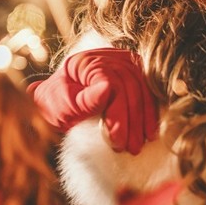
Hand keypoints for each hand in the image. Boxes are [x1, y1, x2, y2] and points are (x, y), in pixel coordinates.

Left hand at [27, 48, 158, 153]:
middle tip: (132, 148)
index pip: (113, 84)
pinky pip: (148, 89)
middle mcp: (108, 56)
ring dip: (145, 118)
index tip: (117, 140)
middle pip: (131, 86)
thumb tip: (109, 89)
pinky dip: (150, 110)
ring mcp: (122, 61)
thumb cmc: (56, 104)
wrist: (55, 101)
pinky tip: (150, 130)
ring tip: (141, 143)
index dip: (118, 114)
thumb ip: (86, 99)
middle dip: (133, 120)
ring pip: (143, 87)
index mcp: (87, 62)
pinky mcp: (133, 71)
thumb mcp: (63, 106)